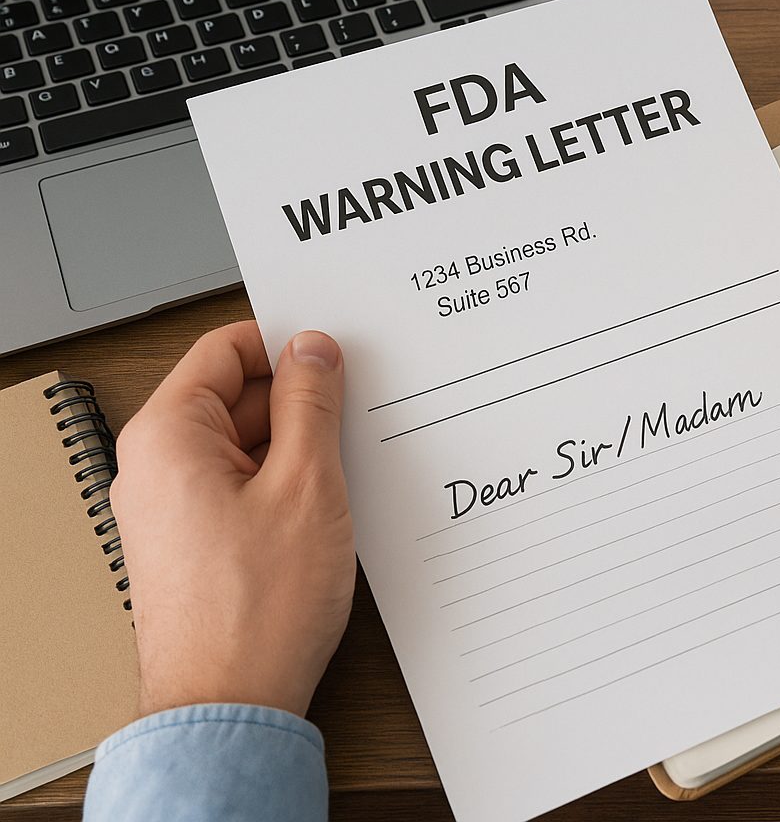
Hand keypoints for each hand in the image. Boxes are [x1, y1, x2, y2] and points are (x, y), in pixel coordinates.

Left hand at [112, 322, 353, 717]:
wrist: (231, 703)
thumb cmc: (254, 612)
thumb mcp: (307, 483)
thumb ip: (311, 404)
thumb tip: (312, 350)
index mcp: (167, 436)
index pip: (224, 349)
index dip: (285, 345)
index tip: (334, 357)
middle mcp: (156, 467)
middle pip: (234, 396)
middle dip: (299, 402)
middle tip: (354, 419)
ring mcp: (174, 508)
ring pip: (246, 445)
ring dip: (298, 450)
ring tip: (342, 479)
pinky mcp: (196, 543)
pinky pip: (244, 488)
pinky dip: (287, 487)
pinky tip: (324, 513)